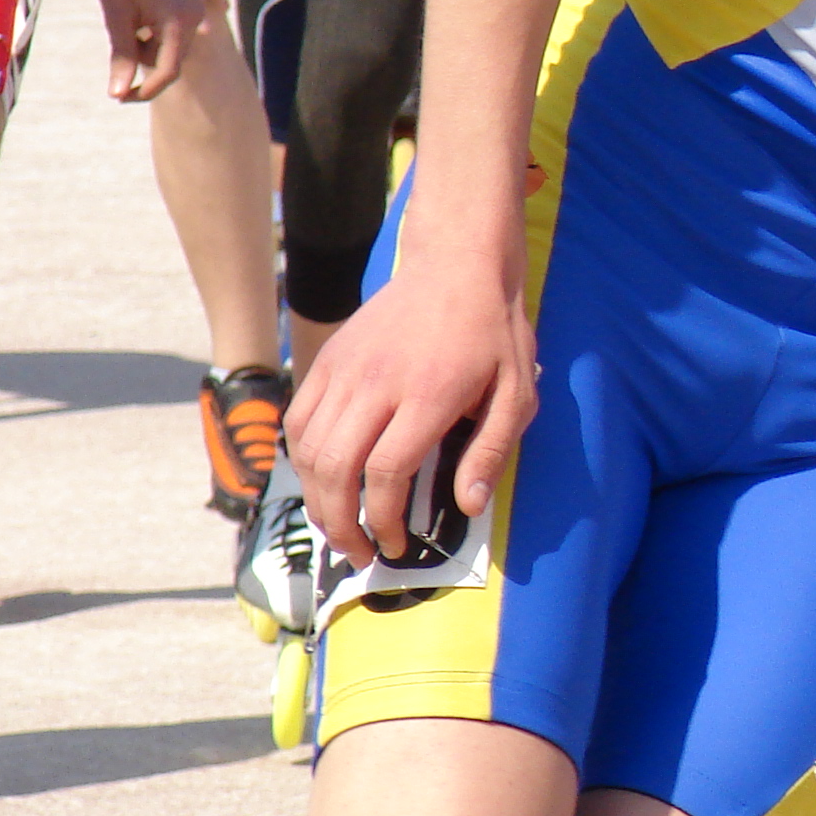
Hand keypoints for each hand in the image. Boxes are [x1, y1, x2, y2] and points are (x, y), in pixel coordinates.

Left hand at [94, 0, 205, 100]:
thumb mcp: (116, 14)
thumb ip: (122, 55)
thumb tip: (117, 93)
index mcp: (177, 24)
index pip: (167, 73)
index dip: (144, 91)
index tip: (119, 97)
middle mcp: (194, 21)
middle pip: (168, 62)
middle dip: (140, 58)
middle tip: (116, 32)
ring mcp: (195, 14)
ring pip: (169, 49)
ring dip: (144, 44)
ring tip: (126, 14)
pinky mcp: (190, 8)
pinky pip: (172, 35)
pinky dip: (151, 32)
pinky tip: (137, 9)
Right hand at [285, 256, 535, 567]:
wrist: (456, 264)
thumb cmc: (493, 332)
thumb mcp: (517, 391)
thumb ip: (492, 451)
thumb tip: (469, 506)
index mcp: (427, 394)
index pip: (386, 472)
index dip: (382, 519)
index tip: (393, 543)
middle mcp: (375, 383)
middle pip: (336, 467)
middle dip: (340, 522)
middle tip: (358, 551)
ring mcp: (344, 368)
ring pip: (308, 447)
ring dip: (316, 496)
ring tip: (338, 524)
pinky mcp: (327, 358)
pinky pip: (299, 419)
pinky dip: (302, 457)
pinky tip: (323, 478)